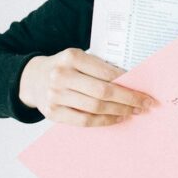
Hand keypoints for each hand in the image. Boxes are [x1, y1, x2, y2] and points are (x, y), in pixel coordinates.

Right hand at [18, 48, 154, 126]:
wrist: (32, 78)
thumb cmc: (64, 68)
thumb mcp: (78, 59)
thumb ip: (100, 68)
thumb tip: (133, 82)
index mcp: (71, 57)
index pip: (106, 72)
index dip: (128, 83)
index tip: (144, 90)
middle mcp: (61, 75)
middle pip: (103, 92)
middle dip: (129, 99)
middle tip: (145, 104)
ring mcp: (55, 95)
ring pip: (95, 108)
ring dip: (119, 111)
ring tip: (133, 112)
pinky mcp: (52, 113)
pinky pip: (84, 121)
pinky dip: (104, 121)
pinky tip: (117, 118)